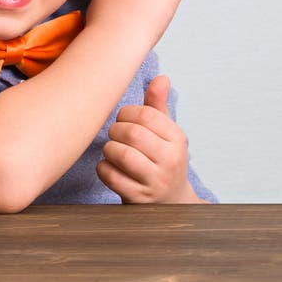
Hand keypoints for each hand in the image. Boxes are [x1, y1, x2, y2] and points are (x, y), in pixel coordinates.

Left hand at [98, 75, 200, 203]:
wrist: (171, 203)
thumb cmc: (162, 160)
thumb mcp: (166, 134)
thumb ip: (158, 106)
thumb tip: (161, 78)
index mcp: (178, 139)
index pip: (147, 115)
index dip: (127, 113)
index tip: (123, 119)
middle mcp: (171, 160)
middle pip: (132, 133)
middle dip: (115, 131)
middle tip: (114, 135)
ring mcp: (155, 181)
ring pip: (121, 154)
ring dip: (109, 149)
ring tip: (112, 150)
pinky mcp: (138, 198)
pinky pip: (111, 176)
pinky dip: (103, 168)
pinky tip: (109, 167)